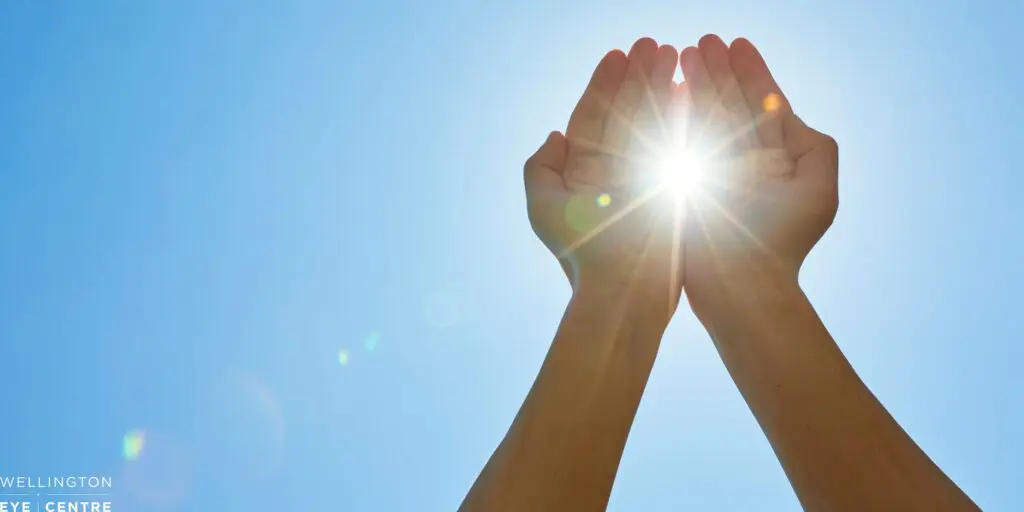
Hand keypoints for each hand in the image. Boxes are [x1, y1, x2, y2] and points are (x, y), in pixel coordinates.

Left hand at [524, 38, 682, 311]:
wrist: (625, 290)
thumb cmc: (583, 253)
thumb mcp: (545, 209)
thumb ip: (541, 170)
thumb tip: (554, 135)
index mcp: (584, 172)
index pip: (593, 116)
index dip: (604, 84)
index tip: (617, 54)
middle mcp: (614, 171)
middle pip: (625, 112)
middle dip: (638, 77)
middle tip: (654, 44)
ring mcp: (644, 177)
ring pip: (651, 122)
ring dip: (661, 87)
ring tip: (673, 54)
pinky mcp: (672, 188)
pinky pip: (676, 145)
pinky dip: (681, 117)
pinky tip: (689, 90)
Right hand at [678, 35, 838, 317]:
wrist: (740, 283)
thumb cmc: (780, 241)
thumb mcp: (818, 190)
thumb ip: (816, 148)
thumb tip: (788, 115)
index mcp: (776, 159)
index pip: (763, 103)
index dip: (750, 71)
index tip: (737, 43)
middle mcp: (744, 161)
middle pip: (730, 104)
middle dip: (717, 70)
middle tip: (702, 41)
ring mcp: (714, 171)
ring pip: (705, 116)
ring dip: (696, 82)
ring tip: (684, 52)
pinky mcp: (687, 183)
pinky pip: (683, 140)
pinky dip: (678, 113)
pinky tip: (672, 88)